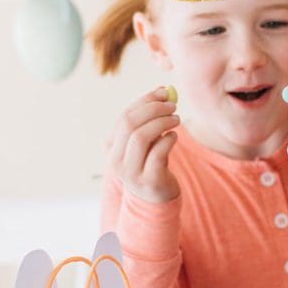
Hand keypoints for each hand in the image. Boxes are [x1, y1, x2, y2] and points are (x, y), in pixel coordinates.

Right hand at [106, 87, 180, 202]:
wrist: (156, 197)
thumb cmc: (151, 162)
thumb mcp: (145, 141)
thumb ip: (150, 119)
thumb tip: (163, 91)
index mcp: (111, 146)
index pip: (124, 116)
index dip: (144, 101)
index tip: (162, 91)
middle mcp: (115, 160)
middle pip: (129, 124)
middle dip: (153, 110)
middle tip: (172, 105)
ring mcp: (130, 172)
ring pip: (140, 137)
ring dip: (161, 123)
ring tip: (176, 119)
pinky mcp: (148, 181)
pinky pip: (157, 153)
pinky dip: (168, 140)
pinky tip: (174, 137)